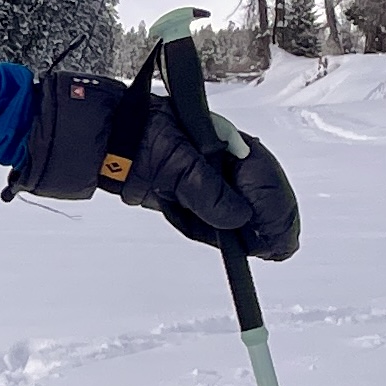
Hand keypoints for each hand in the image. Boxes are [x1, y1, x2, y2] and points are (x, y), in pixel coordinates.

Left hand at [3, 72, 301, 260]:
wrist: (103, 137)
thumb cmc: (141, 135)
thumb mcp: (177, 163)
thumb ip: (207, 191)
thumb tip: (238, 219)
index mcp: (227, 144)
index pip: (264, 178)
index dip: (276, 209)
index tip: (282, 238)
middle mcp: (223, 160)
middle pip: (259, 194)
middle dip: (271, 222)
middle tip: (279, 249)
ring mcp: (208, 177)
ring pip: (242, 209)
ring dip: (254, 230)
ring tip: (269, 250)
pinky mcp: (189, 193)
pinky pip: (215, 217)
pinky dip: (227, 233)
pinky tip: (242, 246)